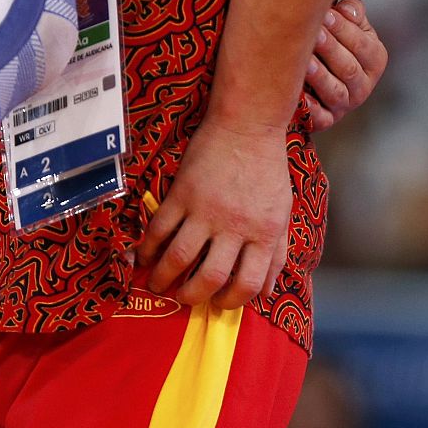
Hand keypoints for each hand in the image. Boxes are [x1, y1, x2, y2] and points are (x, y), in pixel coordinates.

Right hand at [136, 117, 290, 308]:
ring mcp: (206, 210)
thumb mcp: (283, 211)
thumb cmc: (268, 171)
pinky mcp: (181, 194)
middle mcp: (236, 226)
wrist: (248, 126)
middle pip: (210, 278)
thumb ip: (276, 252)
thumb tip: (267, 293)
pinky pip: (158, 231)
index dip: (232, 301)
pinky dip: (147, 250)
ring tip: (158, 284)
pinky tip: (144, 257)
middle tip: (184, 297)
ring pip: (178, 259)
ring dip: (163, 279)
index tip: (219, 302)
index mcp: (265, 232)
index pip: (249, 283)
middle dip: (193, 296)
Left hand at [302, 0, 386, 130]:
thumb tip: (346, 9)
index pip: (362, 44)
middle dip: (330, 49)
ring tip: (305, 61)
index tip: (325, 14)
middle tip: (312, 33)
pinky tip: (300, 95)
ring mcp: (346, 104)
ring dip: (320, 77)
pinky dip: (311, 108)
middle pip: (348, 68)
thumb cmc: (335, 45)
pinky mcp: (327, 120)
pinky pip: (321, 117)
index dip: (344, 29)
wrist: (318, 79)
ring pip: (336, 91)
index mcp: (375, 59)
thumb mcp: (352, 28)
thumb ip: (352, 13)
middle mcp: (363, 85)